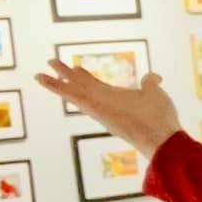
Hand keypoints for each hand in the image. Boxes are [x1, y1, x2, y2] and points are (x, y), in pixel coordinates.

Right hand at [35, 59, 183, 156]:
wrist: (164, 138)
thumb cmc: (161, 119)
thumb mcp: (155, 94)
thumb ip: (150, 84)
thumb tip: (155, 76)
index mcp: (115, 99)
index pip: (95, 85)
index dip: (84, 76)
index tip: (75, 67)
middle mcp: (104, 103)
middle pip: (80, 86)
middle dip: (65, 76)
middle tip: (51, 62)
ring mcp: (98, 106)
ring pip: (73, 92)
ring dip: (55, 83)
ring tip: (38, 75)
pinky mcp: (95, 108)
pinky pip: (73, 97)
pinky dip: (58, 88)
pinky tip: (44, 80)